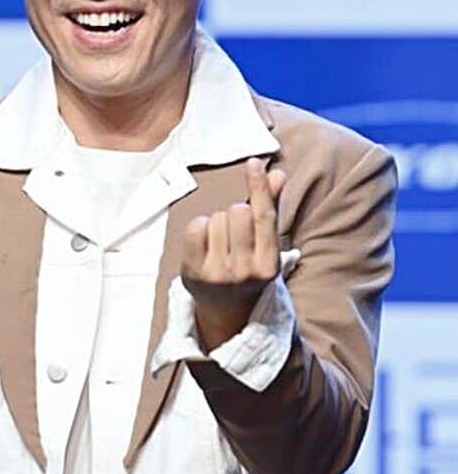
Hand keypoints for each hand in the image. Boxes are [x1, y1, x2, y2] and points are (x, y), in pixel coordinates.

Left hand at [181, 157, 286, 349]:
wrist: (226, 311)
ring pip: (216, 218)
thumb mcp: (263, 245)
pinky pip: (196, 227)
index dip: (259, 186)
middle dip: (234, 213)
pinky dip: (198, 228)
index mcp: (269, 264)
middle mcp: (246, 271)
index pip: (264, 216)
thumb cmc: (246, 268)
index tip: (254, 162)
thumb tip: (278, 174)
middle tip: (233, 235)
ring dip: (216, 223)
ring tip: (220, 244)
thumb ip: (269, 208)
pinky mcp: (194, 272)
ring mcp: (219, 273)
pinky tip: (203, 244)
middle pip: (237, 211)